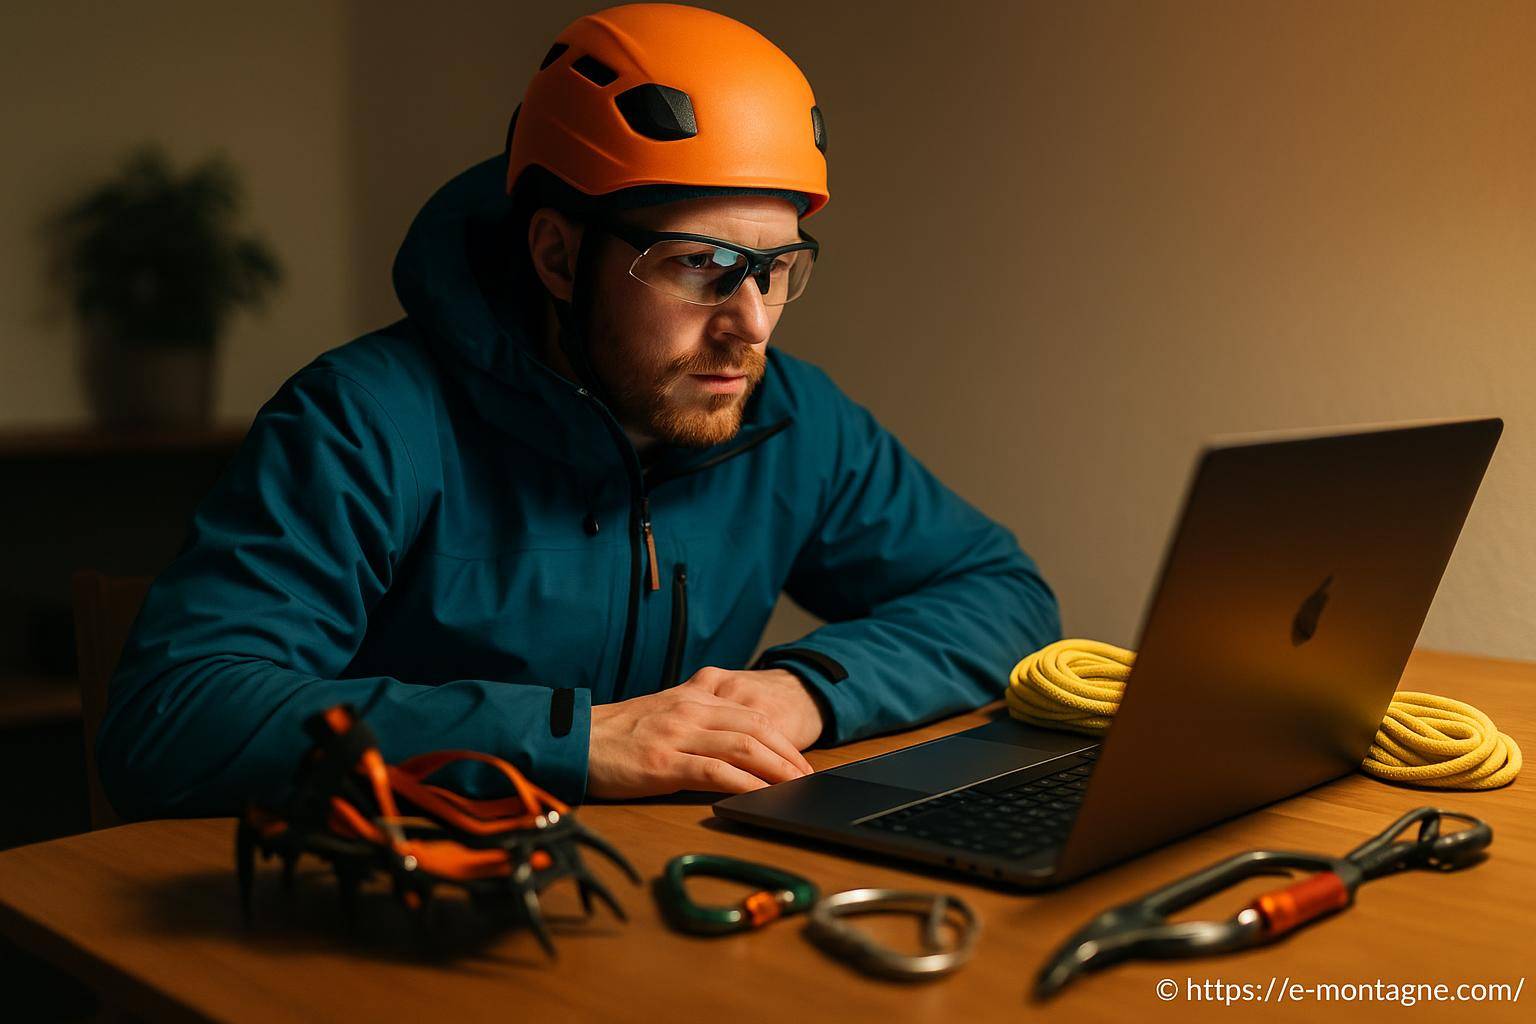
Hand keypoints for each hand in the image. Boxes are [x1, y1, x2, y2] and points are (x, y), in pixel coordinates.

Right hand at [585, 667, 822, 799]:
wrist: (572, 738)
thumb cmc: (617, 733)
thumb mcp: (663, 711)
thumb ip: (697, 715)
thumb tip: (733, 735)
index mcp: (693, 697)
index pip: (752, 714)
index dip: (783, 739)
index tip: (800, 762)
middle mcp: (690, 710)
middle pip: (757, 728)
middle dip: (789, 755)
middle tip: (808, 779)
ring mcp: (677, 735)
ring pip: (742, 747)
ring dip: (776, 770)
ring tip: (794, 789)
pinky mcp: (663, 762)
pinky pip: (715, 772)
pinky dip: (744, 785)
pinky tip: (760, 797)